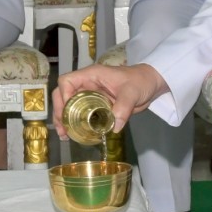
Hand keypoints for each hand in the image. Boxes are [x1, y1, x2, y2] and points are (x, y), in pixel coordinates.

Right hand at [49, 61, 171, 135]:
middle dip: (60, 112)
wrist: (150, 85)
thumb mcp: (133, 92)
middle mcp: (87, 84)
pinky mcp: (95, 106)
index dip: (64, 95)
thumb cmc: (141, 81)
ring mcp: (90, 95)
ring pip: (69, 105)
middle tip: (63, 129)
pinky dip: (74, 124)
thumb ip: (124, 107)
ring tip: (64, 135)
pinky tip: (73, 135)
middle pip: (63, 95)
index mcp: (92, 75)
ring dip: (63, 119)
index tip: (69, 111)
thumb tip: (114, 126)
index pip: (67, 81)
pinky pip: (80, 113)